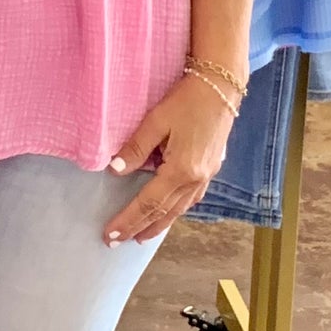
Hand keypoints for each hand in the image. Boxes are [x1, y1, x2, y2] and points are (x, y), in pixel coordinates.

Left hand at [102, 75, 234, 245]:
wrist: (221, 88)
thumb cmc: (186, 100)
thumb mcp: (156, 121)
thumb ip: (136, 147)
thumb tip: (114, 171)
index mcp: (182, 170)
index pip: (148, 203)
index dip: (128, 220)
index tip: (110, 234)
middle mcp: (196, 180)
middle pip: (164, 212)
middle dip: (139, 229)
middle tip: (117, 242)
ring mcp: (206, 176)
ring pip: (179, 209)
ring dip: (159, 225)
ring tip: (140, 236)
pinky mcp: (210, 169)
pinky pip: (190, 199)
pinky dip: (175, 211)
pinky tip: (168, 212)